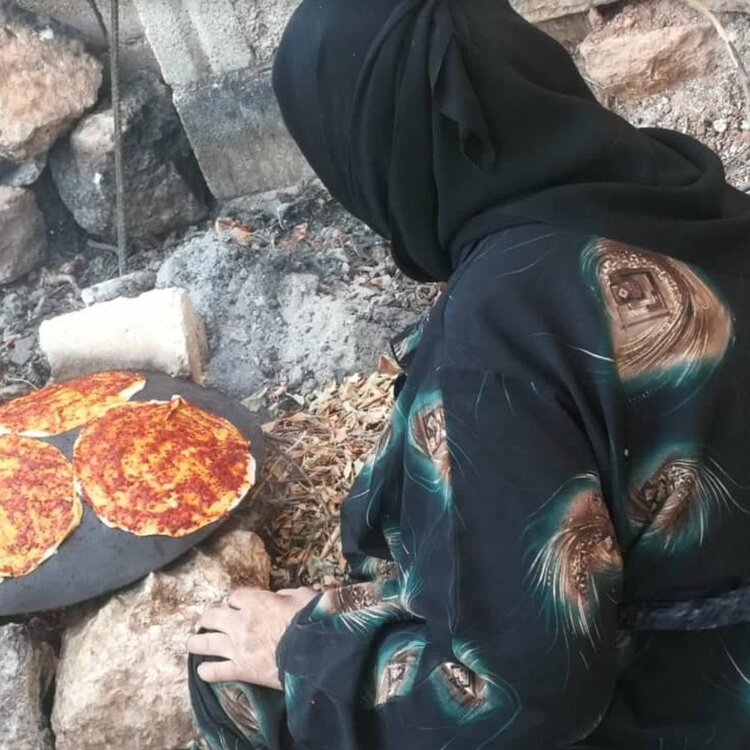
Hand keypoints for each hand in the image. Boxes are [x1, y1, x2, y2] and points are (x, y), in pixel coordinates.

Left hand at [187, 587, 317, 688]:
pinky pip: (217, 671)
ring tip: (191, 642)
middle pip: (212, 616)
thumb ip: (287, 594)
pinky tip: (203, 671)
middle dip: (207, 617)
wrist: (314, 653)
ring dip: (197, 642)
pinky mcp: (241, 670)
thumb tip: (280, 597)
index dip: (234, 600)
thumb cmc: (310, 620)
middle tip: (206, 620)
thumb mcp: (303, 596)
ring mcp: (238, 647)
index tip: (235, 604)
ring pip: (207, 642)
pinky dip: (208, 671)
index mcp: (256, 602)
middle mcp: (241, 622)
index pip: (234, 596)